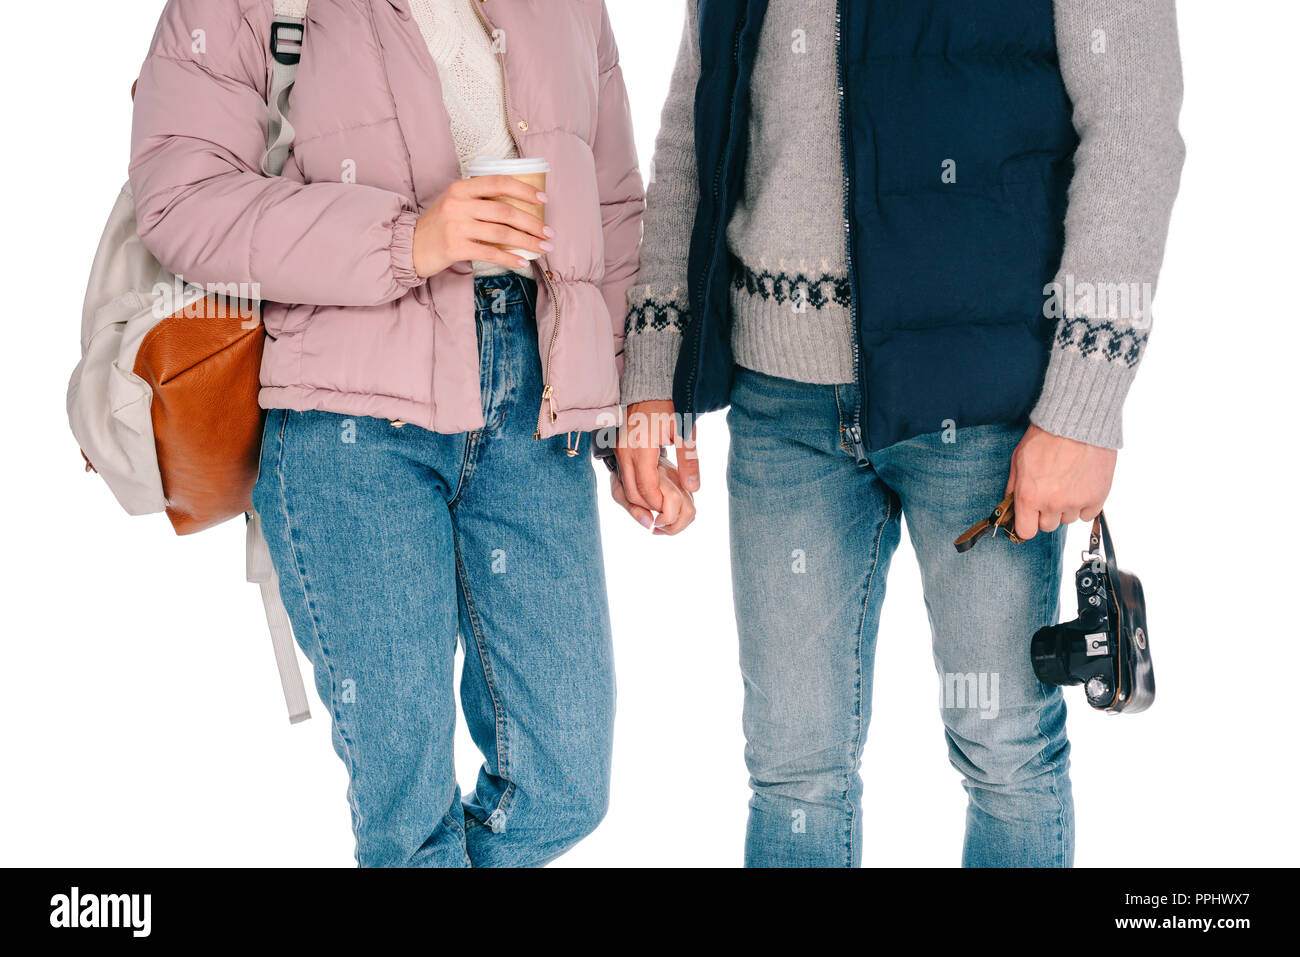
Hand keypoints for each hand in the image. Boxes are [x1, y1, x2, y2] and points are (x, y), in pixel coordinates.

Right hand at [412, 176, 552, 277]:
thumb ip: (480, 200)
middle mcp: (458, 204)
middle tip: (549, 232)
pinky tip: (523, 262)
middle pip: (505, 211)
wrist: (411, 245)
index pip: (499, 182)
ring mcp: (456, 226)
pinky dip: (509, 258)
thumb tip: (519, 206)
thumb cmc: (440, 224)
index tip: (543, 199)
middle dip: (532, 223)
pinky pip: (490, 253)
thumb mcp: (455, 202)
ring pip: (501, 233)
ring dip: (527, 242)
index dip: (524, 189)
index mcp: (461, 187)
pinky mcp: (455, 247)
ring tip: (543, 247)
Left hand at [610, 456, 695, 534]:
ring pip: (691, 509)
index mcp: (657, 474)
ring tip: (662, 527)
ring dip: (679, 525)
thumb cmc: (623, 475)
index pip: (673, 498)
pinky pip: (689, 508)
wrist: (632, 453)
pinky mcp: (682, 486)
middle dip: (673, 524)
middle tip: (657, 526)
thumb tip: (649, 524)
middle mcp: (672, 477)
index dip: (665, 517)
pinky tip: (664, 520)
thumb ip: (633, 507)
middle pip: (686, 506)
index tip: (654, 522)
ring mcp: (680, 481)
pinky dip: (680, 520)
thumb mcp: (620, 490)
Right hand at [615, 399, 699, 508]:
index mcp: (641, 447)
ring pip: (624, 486)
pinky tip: (651, 491)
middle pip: (630, 492)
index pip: (646, 488)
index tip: (671, 510)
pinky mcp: (617, 448)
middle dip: (648, 507)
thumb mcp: (685, 430)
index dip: (658, 504)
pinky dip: (634, 487)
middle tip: (666, 513)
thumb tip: (694, 488)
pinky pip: (622, 476)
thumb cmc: (671, 405)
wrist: (650, 385)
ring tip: (660, 505)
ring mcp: (618, 449)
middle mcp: (624, 451)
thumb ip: (689, 459)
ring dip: (640, 499)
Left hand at [1007, 424, 1117, 540]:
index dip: (1027, 523)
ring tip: (1067, 484)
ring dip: (1066, 507)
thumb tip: (1010, 505)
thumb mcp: (1018, 460)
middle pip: (1048, 525)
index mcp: (1029, 496)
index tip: (1029, 517)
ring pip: (1068, 519)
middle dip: (1046, 512)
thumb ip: (1014, 487)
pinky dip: (1084, 504)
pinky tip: (1081, 486)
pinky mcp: (1097, 497)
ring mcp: (1076, 502)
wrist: (1077, 422)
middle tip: (1049, 492)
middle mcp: (1052, 503)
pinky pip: (1087, 514)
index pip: (1026, 531)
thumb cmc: (1045, 437)